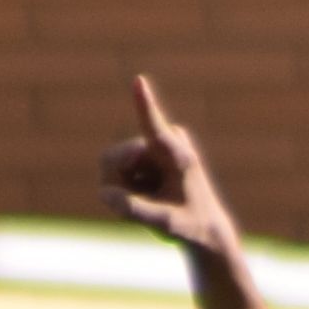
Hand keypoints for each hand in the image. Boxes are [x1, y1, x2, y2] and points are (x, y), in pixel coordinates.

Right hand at [107, 73, 243, 266]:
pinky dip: (126, 188)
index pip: (155, 128)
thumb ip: (133, 210)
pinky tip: (149, 196)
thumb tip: (104, 193)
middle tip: (136, 205)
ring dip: (123, 188)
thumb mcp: (164, 224)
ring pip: (111, 165)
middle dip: (116, 183)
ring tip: (150, 201)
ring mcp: (153, 146)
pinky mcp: (145, 153)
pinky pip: (115, 170)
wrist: (205, 228)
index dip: (144, 104)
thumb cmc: (191, 226)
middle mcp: (164, 141)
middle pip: (113, 158)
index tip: (139, 81)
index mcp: (177, 155)